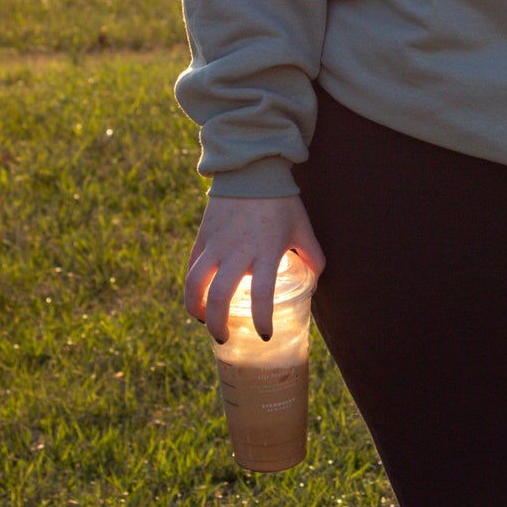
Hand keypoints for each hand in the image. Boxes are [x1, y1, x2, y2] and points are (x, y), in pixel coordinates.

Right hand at [184, 193, 324, 344]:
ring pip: (194, 283)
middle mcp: (238, 250)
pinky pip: (191, 266)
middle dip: (218, 325)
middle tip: (224, 337)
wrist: (253, 168)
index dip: (262, 320)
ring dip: (195, 308)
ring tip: (203, 321)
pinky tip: (198, 296)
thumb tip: (316, 283)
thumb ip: (313, 256)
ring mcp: (216, 243)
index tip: (264, 335)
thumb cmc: (282, 201)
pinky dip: (191, 286)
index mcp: (266, 250)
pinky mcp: (203, 235)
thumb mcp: (303, 228)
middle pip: (219, 296)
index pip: (263, 295)